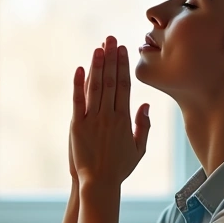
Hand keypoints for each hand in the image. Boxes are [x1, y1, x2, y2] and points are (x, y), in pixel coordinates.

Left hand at [69, 36, 150, 190]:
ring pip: (96, 88)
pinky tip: (80, 69)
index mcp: (124, 119)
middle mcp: (109, 116)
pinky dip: (78, 85)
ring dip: (97, 66)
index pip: (125, 86)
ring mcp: (93, 120)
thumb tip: (146, 104)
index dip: (123, 66)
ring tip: (99, 47)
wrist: (99, 183)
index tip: (123, 50)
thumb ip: (143, 125)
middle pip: (111, 82)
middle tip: (111, 39)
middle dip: (111, 58)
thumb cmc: (119, 168)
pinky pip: (78, 102)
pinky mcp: (77, 126)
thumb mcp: (138, 149)